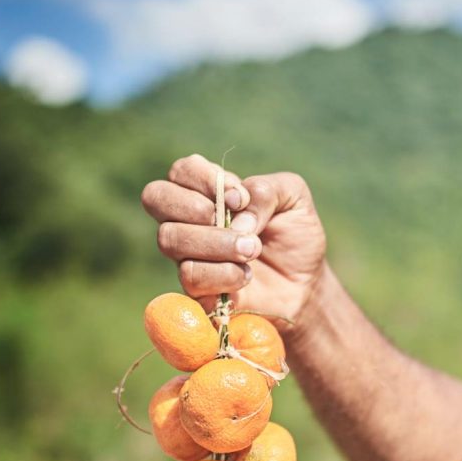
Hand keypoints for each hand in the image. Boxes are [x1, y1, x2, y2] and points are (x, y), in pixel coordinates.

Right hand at [141, 153, 326, 326]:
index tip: (241, 198)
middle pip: (156, 197)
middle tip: (234, 221)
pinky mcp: (193, 289)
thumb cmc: (294, 236)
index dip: (205, 179)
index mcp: (207, 190)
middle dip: (195, 207)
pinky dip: (222, 274)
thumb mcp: (293, 198)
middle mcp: (187, 219)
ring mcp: (186, 255)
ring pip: (170, 238)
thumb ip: (266, 190)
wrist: (304, 284)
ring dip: (215, 243)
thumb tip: (237, 214)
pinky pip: (190, 276)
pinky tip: (245, 275)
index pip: (181, 171)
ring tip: (251, 250)